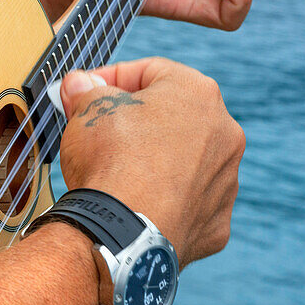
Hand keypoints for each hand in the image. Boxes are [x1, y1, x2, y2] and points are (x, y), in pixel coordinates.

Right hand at [57, 58, 245, 265]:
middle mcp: (225, 132)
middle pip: (174, 116)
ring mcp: (226, 180)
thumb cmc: (111, 161)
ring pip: (186, 160)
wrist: (125, 232)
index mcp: (197, 93)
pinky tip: (137, 204)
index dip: (110, 78)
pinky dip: (166, 200)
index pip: (150, 72)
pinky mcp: (217, 221)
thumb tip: (79, 84)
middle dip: (137, 120)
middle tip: (100, 130)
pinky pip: (189, 201)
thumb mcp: (87, 109)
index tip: (85, 91)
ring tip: (119, 173)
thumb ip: (86, 91)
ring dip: (156, 161)